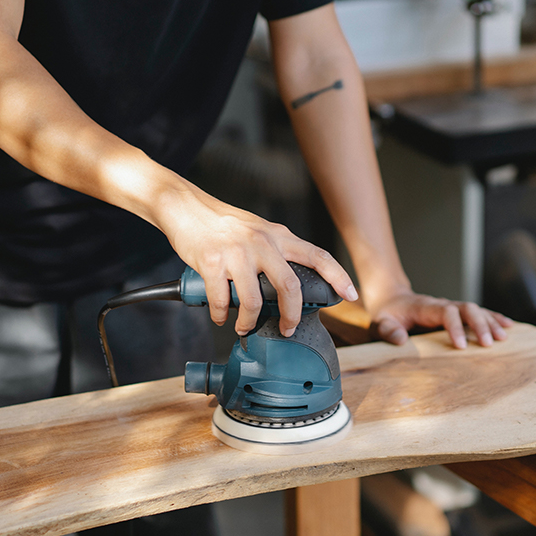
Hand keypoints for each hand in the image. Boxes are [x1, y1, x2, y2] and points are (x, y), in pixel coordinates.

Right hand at [153, 182, 358, 336]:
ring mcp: (237, 253)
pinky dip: (221, 315)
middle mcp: (261, 243)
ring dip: (248, 322)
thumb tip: (287, 283)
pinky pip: (221, 300)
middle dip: (291, 316)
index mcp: (278, 236)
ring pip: (253, 301)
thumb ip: (275, 251)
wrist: (185, 207)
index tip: (351, 295)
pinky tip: (220, 316)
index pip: (318, 256)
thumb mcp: (257, 230)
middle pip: (289, 287)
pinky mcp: (212, 263)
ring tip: (243, 327)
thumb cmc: (221, 223)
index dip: (338, 276)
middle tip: (287, 329)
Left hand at [368, 288, 513, 348]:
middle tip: (489, 344)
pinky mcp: (456, 313)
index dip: (455, 327)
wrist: (392, 300)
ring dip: (490, 322)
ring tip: (503, 338)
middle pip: (466, 308)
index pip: (445, 312)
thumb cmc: (387, 314)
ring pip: (475, 310)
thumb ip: (388, 330)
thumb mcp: (380, 322)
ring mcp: (451, 307)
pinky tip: (508, 326)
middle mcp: (442, 304)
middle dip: (479, 324)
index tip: (460, 346)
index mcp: (425, 307)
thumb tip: (401, 341)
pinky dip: (493, 318)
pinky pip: (478, 313)